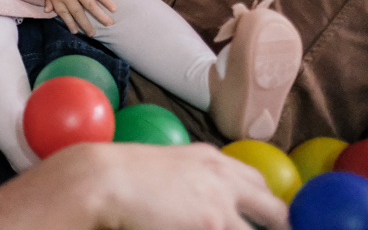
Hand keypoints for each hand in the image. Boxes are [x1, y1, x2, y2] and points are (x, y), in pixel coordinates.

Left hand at [40, 0, 115, 35]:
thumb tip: (47, 12)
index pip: (64, 14)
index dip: (70, 23)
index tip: (76, 32)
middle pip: (78, 13)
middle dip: (86, 25)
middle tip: (93, 35)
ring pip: (91, 6)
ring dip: (100, 16)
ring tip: (109, 24)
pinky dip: (106, 1)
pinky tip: (113, 8)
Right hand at [91, 143, 289, 229]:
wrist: (102, 179)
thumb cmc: (118, 175)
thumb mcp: (164, 168)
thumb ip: (191, 181)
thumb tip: (196, 204)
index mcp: (210, 159)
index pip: (257, 183)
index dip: (266, 206)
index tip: (267, 220)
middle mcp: (223, 178)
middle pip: (275, 209)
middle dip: (280, 225)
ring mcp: (221, 204)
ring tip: (214, 227)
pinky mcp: (214, 226)